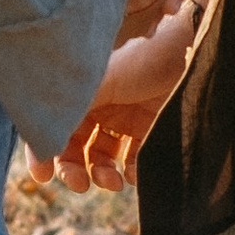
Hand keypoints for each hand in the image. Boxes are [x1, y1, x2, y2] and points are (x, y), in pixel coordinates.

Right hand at [26, 10, 195, 192]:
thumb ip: (71, 111)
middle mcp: (101, 106)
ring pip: (104, 158)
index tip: (41, 177)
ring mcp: (126, 118)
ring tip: (114, 182)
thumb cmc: (145, 57)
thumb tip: (43, 145)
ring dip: (103, 174)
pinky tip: (135, 174)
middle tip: (81, 185)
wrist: (193, 49)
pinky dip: (132, 172)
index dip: (43, 152)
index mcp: (83, 92)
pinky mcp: (152, 128)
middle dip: (75, 169)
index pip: (55, 127)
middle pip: (77, 147)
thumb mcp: (100, 82)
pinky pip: (135, 159)